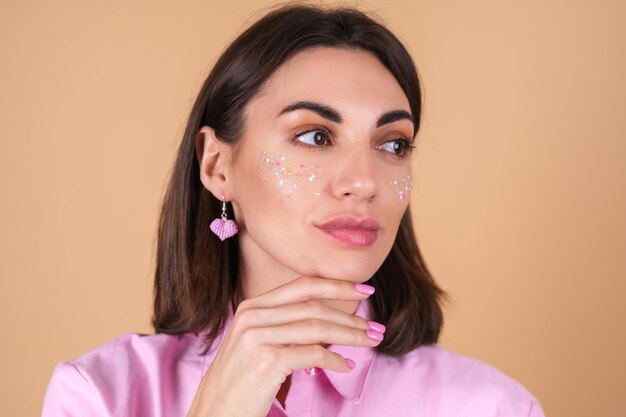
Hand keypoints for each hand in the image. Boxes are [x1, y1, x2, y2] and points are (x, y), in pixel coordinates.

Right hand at [186, 276, 384, 416]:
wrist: (214, 412)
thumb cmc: (240, 380)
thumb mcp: (256, 341)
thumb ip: (284, 324)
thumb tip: (329, 320)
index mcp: (252, 306)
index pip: (303, 285)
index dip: (337, 285)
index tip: (364, 289)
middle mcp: (253, 316)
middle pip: (314, 306)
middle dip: (351, 315)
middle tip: (375, 326)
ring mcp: (258, 337)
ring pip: (318, 327)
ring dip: (351, 335)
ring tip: (370, 341)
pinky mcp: (266, 360)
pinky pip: (313, 354)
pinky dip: (335, 359)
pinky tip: (345, 365)